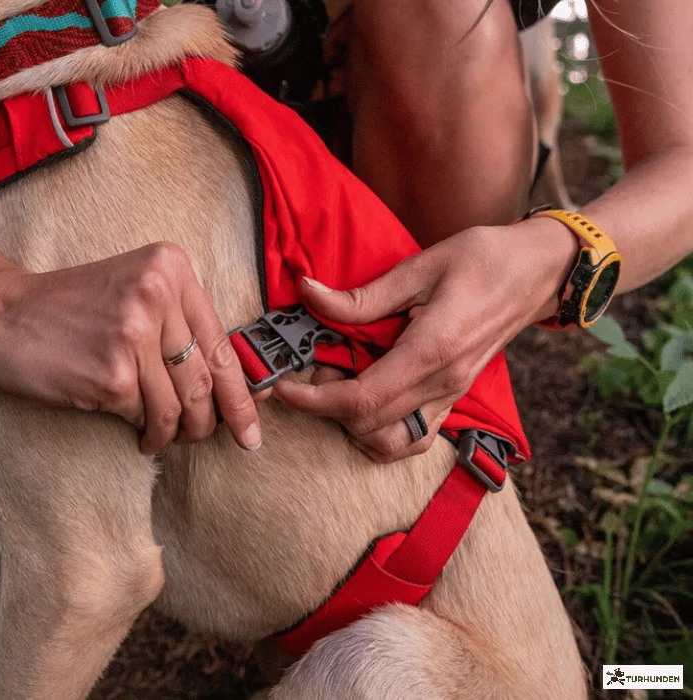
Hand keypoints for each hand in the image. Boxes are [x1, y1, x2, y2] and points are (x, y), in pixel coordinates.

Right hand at [0, 240, 260, 453]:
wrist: (0, 311)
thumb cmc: (72, 307)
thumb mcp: (135, 293)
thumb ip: (181, 327)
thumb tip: (231, 387)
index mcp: (171, 268)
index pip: (221, 344)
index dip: (242, 394)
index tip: (252, 428)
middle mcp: (157, 294)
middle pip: (205, 379)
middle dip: (211, 422)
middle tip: (205, 439)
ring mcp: (134, 334)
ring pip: (179, 405)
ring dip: (175, 433)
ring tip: (163, 437)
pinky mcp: (112, 373)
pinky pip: (146, 416)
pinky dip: (146, 433)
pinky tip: (138, 434)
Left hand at [273, 220, 576, 462]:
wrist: (539, 272)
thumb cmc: (484, 260)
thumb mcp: (420, 267)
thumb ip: (362, 295)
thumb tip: (309, 292)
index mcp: (431, 350)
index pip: (362, 399)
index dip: (314, 401)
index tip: (284, 388)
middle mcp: (442, 383)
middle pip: (370, 426)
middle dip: (328, 408)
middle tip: (315, 370)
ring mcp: (452, 395)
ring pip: (393, 445)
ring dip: (356, 427)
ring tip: (342, 388)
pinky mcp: (456, 397)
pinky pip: (416, 438)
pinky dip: (383, 434)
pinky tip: (369, 402)